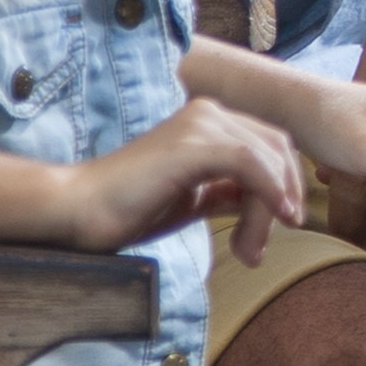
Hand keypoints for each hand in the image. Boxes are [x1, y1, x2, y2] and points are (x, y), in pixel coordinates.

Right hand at [61, 100, 313, 262]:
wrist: (80, 209)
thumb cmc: (129, 208)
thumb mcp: (193, 199)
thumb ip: (228, 192)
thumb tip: (267, 201)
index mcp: (208, 121)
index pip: (270, 146)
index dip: (285, 185)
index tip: (282, 226)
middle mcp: (209, 113)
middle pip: (277, 150)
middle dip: (282, 199)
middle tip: (258, 250)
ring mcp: (201, 124)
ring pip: (267, 162)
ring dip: (269, 211)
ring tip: (249, 253)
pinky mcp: (194, 144)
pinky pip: (252, 165)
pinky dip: (269, 195)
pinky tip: (270, 223)